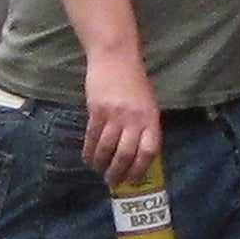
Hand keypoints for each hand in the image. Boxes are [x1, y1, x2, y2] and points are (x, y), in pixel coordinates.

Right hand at [82, 53, 160, 184]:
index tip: (133, 179)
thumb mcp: (148, 104)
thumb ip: (145, 126)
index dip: (140, 168)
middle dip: (118, 171)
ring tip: (99, 170)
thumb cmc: (134, 82)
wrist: (115, 57)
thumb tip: (138, 154)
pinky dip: (89, 150)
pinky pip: (92, 136)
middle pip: (126, 153)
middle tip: (112, 181)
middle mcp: (135, 119)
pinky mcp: (97, 110)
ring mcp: (115, 114)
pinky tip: (88, 157)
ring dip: (101, 163)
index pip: (149, 150)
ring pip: (107, 147)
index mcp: (151, 118)